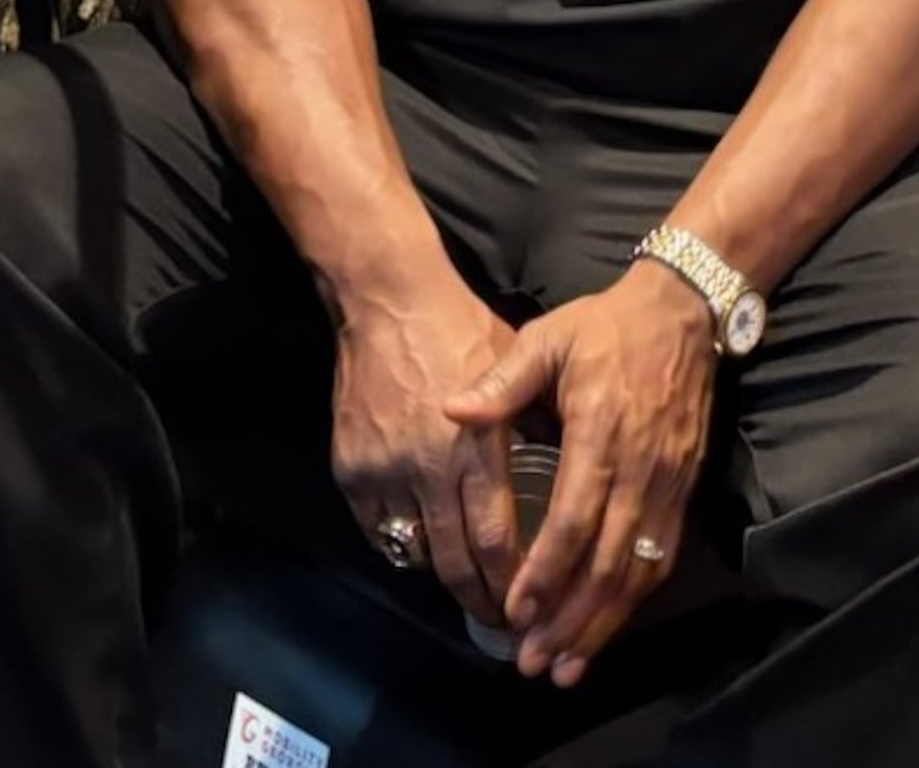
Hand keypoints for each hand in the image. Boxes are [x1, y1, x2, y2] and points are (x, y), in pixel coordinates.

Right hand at [333, 277, 526, 629]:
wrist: (387, 298)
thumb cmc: (461, 327)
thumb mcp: (517, 370)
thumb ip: (536, 422)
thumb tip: (568, 470)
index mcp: (476, 446)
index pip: (494, 538)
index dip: (512, 581)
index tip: (528, 604)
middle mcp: (428, 468)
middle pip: (454, 562)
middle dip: (481, 600)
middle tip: (501, 621)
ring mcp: (384, 472)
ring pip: (416, 552)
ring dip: (443, 577)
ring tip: (468, 590)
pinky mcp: (351, 470)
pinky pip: (377, 531)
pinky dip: (403, 545)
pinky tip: (425, 548)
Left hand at [446, 261, 716, 687]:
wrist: (684, 311)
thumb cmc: (606, 327)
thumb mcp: (549, 337)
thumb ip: (502, 381)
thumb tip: (450, 409)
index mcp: (600, 433)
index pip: (575, 518)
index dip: (547, 572)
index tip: (517, 612)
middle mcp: (640, 468)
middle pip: (606, 561)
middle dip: (570, 620)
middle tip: (533, 663)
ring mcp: (668, 483)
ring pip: (637, 570)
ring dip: (603, 624)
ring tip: (566, 668)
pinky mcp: (684, 489)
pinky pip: (660, 557)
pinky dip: (635, 601)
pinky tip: (607, 629)